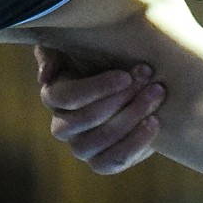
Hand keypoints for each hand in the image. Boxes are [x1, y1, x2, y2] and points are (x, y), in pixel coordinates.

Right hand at [35, 45, 164, 173]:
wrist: (138, 77)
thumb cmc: (107, 51)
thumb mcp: (81, 40)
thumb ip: (56, 50)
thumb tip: (46, 77)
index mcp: (55, 93)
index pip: (65, 97)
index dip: (96, 88)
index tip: (126, 75)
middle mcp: (62, 125)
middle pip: (83, 120)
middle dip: (121, 100)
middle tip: (152, 82)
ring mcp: (81, 146)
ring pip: (98, 142)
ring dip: (130, 119)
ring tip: (156, 98)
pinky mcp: (102, 161)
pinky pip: (111, 162)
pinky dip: (134, 145)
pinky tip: (154, 122)